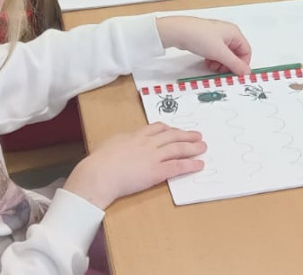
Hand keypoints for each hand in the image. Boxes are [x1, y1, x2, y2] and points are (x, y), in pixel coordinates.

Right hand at [63, 123, 205, 208]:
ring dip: (192, 147)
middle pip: (172, 135)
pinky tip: (199, 164)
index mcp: (135, 136)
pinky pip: (177, 166)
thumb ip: (120, 142)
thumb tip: (121, 142)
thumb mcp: (110, 144)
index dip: (169, 129)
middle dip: (186, 135)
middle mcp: (147, 143)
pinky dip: (190, 164)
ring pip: (178, 148)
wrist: (100, 174)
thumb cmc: (99, 162)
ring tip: (203, 147)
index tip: (176, 129)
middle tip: (198, 135)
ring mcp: (153, 156)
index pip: (156, 128)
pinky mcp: (157, 171)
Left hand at [156, 15, 252, 75]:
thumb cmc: (200, 36)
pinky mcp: (207, 40)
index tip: (236, 74)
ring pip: (225, 55)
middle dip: (229, 64)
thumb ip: (235, 64)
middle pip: (235, 54)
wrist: (178, 32)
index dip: (242, 64)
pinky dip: (213, 60)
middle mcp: (227, 33)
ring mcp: (217, 37)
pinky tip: (207, 62)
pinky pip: (216, 53)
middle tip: (221, 71)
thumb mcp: (220, 53)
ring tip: (212, 66)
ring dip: (220, 63)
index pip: (246, 51)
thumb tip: (247, 72)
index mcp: (234, 33)